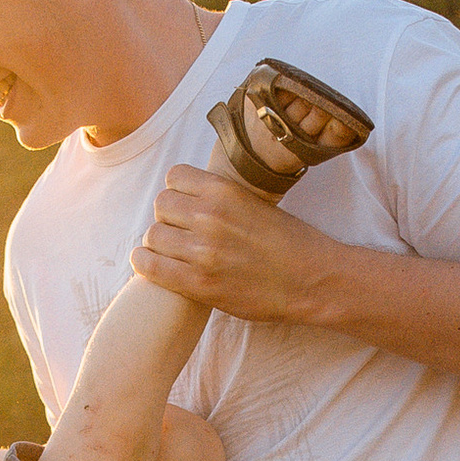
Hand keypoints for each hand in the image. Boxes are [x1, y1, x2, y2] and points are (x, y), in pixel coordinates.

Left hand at [131, 166, 335, 322]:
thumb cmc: (289, 242)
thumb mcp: (255, 203)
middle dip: (168, 218)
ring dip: (159, 243)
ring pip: (152, 235)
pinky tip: (153, 264)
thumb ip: (221, 198)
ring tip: (173, 252)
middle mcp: (210, 216)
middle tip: (182, 233)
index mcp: (225, 191)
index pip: (174, 177)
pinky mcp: (199, 283)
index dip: (178, 192)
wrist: (313, 280)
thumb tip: (189, 196)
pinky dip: (146, 263)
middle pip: (161, 205)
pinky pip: (151, 265)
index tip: (187, 206)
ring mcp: (203, 251)